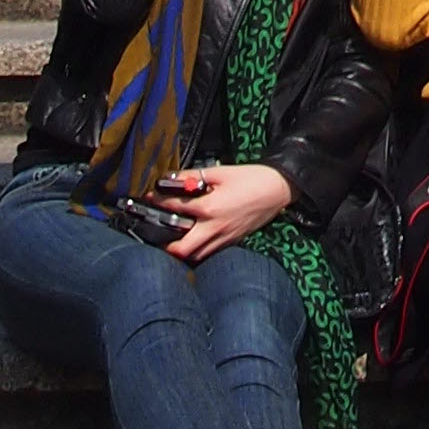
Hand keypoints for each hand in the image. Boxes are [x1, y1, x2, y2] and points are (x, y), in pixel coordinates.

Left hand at [157, 163, 292, 262]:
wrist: (278, 189)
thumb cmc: (251, 178)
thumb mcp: (221, 171)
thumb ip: (195, 175)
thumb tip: (175, 177)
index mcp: (209, 207)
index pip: (175, 208)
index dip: (158, 202)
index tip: (150, 198)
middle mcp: (214, 227)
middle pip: (182, 249)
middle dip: (165, 245)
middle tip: (156, 236)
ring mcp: (224, 238)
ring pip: (196, 256)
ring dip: (182, 251)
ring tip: (173, 242)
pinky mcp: (233, 241)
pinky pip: (210, 253)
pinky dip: (199, 251)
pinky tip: (195, 242)